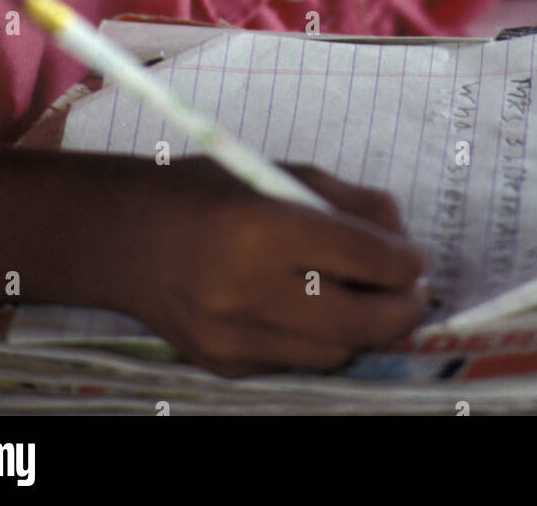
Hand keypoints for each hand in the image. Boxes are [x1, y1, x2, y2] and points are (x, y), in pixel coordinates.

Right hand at [109, 156, 427, 377]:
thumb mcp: (275, 172)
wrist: (121, 237)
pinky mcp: (225, 365)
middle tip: (411, 292)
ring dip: (362, 328)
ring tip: (364, 299)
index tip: (416, 257)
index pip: (363, 258)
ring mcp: (234, 337)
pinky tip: (309, 310)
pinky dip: (316, 339)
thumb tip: (400, 238)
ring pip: (334, 352)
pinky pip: (296, 363)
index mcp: (262, 227)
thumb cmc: (204, 190)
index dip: (404, 261)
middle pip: (359, 321)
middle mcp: (246, 289)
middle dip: (401, 309)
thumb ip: (345, 202)